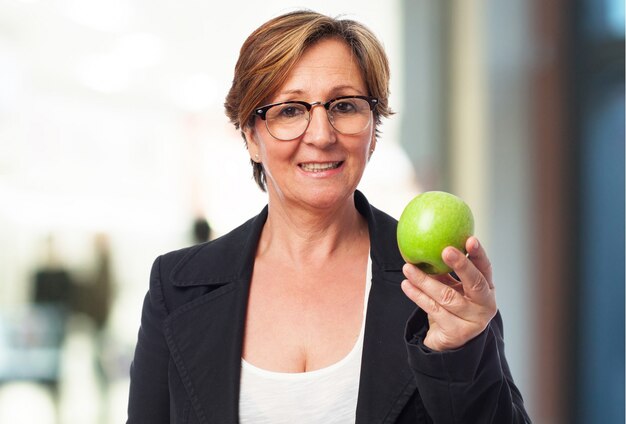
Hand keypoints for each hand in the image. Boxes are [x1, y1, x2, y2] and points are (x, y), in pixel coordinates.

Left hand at [400, 236, 496, 351]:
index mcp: (487, 289)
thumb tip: (428, 243)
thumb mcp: (453, 287)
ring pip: (447, 296)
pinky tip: (406, 285)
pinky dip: (417, 296)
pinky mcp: (456, 332)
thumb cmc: (451, 307)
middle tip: (445, 250)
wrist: (448, 341)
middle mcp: (485, 305)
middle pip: (475, 283)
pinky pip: (433, 309)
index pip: (485, 268)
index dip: (478, 254)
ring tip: (408, 268)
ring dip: (425, 280)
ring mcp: (472, 321)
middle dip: (461, 265)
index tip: (469, 239)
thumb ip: (446, 270)